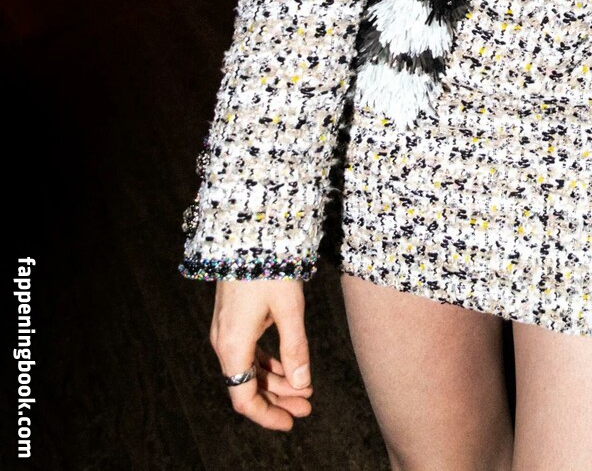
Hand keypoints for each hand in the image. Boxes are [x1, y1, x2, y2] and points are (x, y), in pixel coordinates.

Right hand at [210, 278, 311, 429]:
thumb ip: (295, 348)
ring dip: (275, 382)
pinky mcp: (232, 319)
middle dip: (278, 400)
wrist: (248, 230)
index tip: (292, 421)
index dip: (267, 416)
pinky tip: (288, 366)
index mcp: (233, 344)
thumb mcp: (289, 308)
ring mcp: (226, 330)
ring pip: (248, 369)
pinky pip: (248, 352)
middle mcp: (224, 341)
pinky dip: (268, 364)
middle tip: (307, 406)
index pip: (244, 398)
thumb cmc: (269, 265)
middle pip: (247, 386)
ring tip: (304, 389)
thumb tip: (302, 383)